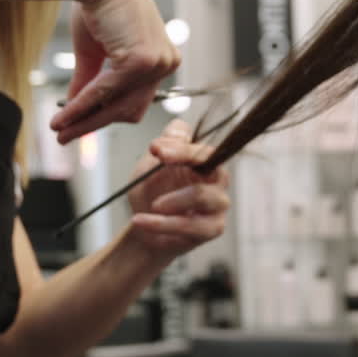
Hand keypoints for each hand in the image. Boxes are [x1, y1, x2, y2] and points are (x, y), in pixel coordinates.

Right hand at [50, 0, 179, 142]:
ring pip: (117, 106)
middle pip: (128, 110)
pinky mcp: (142, 61)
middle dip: (94, 124)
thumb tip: (76, 108)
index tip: (78, 128)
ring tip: (58, 129)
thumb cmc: (98, 2)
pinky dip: (82, 105)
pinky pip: (106, 92)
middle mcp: (166, 63)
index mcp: (161, 59)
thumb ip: (91, 81)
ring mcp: (157, 63)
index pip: (134, 100)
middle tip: (65, 136)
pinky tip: (63, 115)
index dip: (105, 116)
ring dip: (85, 120)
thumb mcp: (95, 51)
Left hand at [126, 120, 229, 257]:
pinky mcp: (213, 228)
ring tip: (152, 205)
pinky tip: (140, 221)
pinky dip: (162, 224)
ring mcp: (217, 203)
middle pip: (211, 162)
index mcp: (202, 160)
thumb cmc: (151, 194)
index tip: (156, 149)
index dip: (181, 146)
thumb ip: (166, 145)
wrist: (143, 228)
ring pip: (202, 195)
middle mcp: (216, 179)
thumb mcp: (149, 166)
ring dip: (174, 199)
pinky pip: (191, 225)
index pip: (200, 146)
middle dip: (184, 156)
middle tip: (157, 158)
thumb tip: (178, 127)